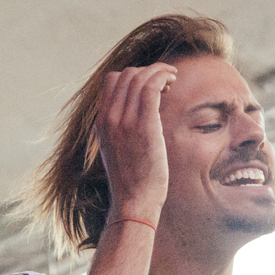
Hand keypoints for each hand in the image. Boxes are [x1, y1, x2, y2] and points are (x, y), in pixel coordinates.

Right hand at [95, 62, 176, 228]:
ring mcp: (124, 121)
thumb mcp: (119, 151)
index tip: (151, 86)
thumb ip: (122, 131)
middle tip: (166, 82)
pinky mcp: (143, 126)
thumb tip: (138, 118)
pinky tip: (172, 81)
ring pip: (138, 77)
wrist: (133, 202)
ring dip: (158, 71)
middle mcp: (109, 118)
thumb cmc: (132, 182)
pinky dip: (162, 76)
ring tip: (172, 79)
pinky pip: (150, 87)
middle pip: (125, 75)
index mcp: (101, 123)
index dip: (133, 76)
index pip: (112, 82)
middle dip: (147, 71)